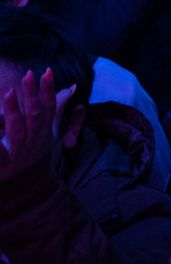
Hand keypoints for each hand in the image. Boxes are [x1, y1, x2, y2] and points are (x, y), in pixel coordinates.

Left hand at [0, 69, 73, 183]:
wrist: (26, 191)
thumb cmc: (34, 157)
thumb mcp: (48, 134)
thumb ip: (56, 110)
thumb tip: (71, 88)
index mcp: (44, 133)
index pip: (50, 108)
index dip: (49, 90)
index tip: (47, 71)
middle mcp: (33, 142)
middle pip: (36, 115)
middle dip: (32, 94)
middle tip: (29, 74)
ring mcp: (18, 153)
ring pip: (18, 130)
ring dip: (14, 110)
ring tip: (9, 92)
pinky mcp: (3, 164)